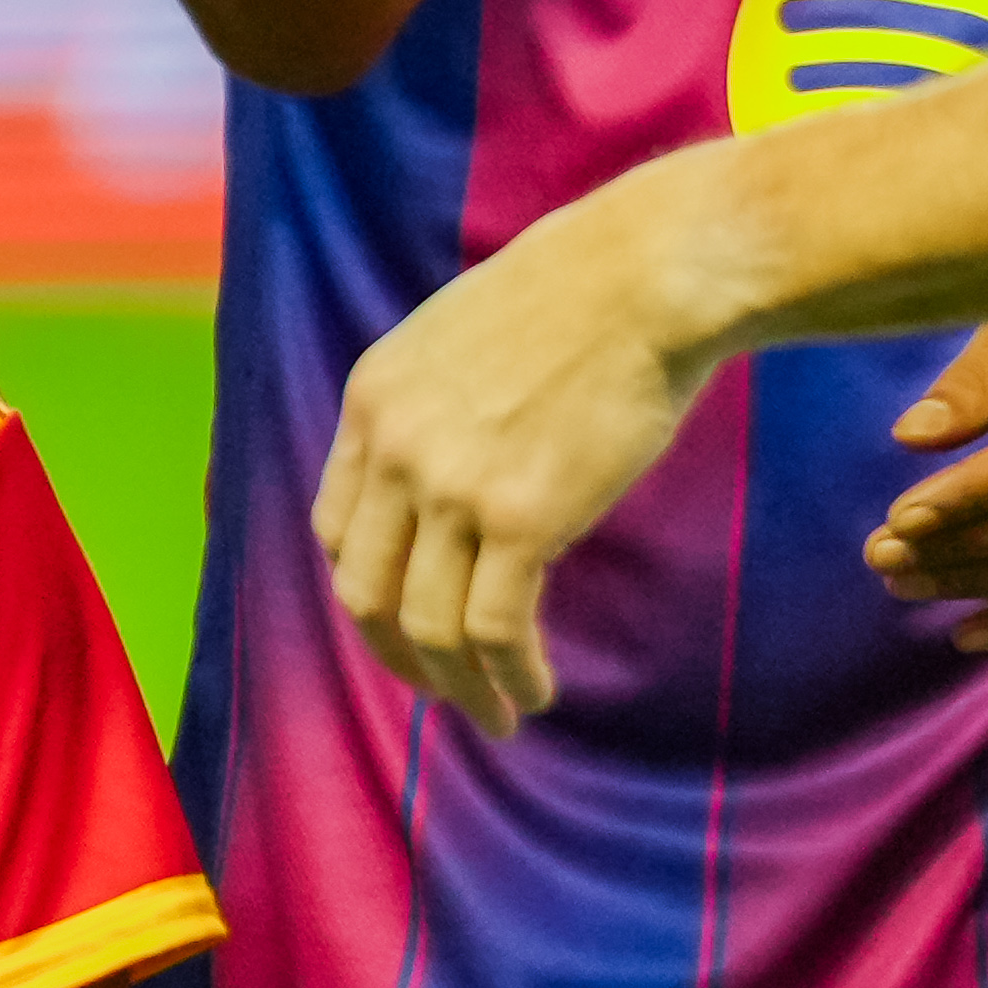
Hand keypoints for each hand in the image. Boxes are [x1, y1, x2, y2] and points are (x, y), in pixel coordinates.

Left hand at [318, 195, 722, 733]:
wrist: (650, 273)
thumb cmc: (582, 295)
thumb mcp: (463, 337)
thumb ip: (433, 411)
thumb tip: (446, 489)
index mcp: (373, 399)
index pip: (337, 529)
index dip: (371, 589)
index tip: (407, 622)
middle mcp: (394, 446)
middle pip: (365, 590)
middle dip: (400, 657)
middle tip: (446, 689)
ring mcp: (452, 486)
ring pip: (426, 626)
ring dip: (459, 686)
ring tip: (499, 713)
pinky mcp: (520, 518)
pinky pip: (493, 630)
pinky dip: (509, 676)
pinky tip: (534, 691)